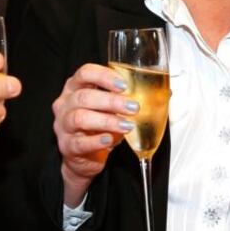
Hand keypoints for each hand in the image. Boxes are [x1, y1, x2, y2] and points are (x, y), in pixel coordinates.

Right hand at [53, 63, 137, 206]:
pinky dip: (96, 141)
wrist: (82, 157)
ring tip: (127, 126)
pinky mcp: (66, 146)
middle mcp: (65, 103)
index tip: (124, 86)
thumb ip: (128, 98)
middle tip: (133, 107)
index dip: (104, 77)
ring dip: (107, 120)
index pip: (85, 73)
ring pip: (81, 118)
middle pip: (84, 96)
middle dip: (111, 101)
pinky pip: (79, 142)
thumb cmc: (98, 126)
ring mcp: (63, 125)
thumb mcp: (110, 108)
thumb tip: (167, 93)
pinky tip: (110, 140)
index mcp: (75, 87)